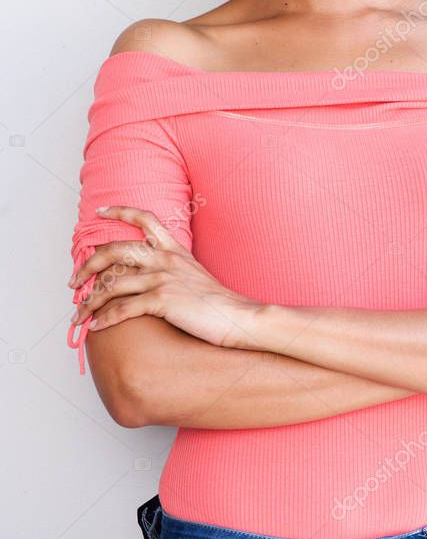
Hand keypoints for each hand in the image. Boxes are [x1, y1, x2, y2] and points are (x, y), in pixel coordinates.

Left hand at [68, 205, 263, 348]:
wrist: (239, 316)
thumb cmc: (218, 301)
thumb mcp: (194, 274)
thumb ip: (172, 268)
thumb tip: (145, 275)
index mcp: (174, 249)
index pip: (144, 218)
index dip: (119, 211)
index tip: (99, 211)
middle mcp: (165, 259)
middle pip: (116, 249)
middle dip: (89, 264)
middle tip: (75, 280)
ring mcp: (163, 278)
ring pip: (112, 283)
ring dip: (89, 301)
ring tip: (78, 314)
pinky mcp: (163, 301)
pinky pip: (123, 308)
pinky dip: (105, 319)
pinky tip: (95, 327)